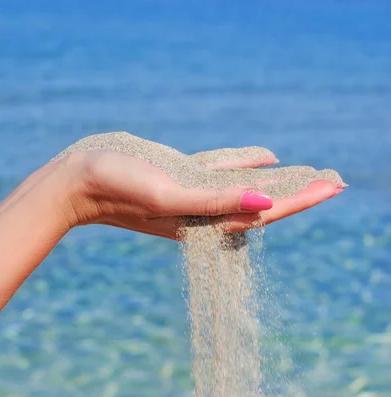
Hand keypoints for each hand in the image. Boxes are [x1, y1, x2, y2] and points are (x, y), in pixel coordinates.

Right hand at [60, 136, 345, 239]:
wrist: (79, 181)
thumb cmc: (119, 190)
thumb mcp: (170, 196)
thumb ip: (217, 201)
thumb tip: (267, 204)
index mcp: (207, 222)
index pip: (266, 213)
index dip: (301, 200)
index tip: (333, 187)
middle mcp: (206, 211)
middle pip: (263, 203)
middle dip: (299, 193)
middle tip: (334, 182)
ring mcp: (195, 194)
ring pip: (246, 187)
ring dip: (278, 181)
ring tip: (308, 173)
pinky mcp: (182, 176)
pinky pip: (222, 171)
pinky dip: (246, 164)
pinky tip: (268, 157)